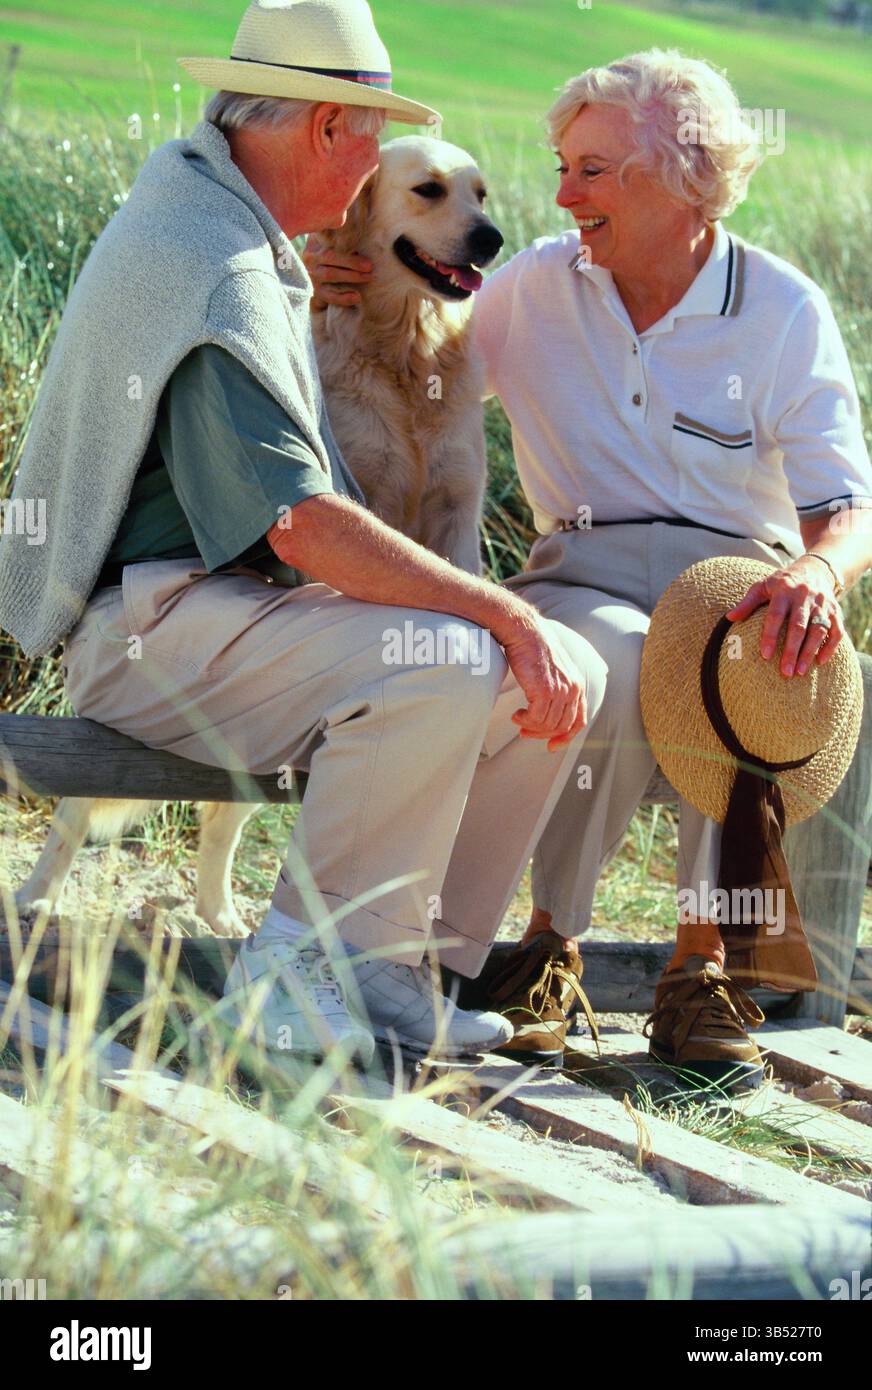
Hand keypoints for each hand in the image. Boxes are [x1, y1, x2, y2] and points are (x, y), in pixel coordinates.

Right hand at [303, 233, 373, 307]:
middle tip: (370, 267)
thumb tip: (357, 224)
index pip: (330, 247)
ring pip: (331, 276)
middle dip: (352, 264)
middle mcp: (310, 260)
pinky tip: (357, 297)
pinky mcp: (316, 291)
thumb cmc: (326, 247)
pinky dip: (343, 298)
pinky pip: (329, 296)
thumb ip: (337, 234)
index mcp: (314, 245)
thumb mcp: (326, 237)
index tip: (364, 251)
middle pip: (331, 259)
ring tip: (367, 278)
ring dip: (351, 277)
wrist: (310, 265)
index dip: (347, 252)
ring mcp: (312, 276)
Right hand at [501, 620, 587, 750]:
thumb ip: (558, 689)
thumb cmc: (534, 649)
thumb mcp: (554, 670)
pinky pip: (535, 719)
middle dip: (542, 734)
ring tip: (518, 719)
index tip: (551, 746)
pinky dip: (524, 721)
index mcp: (577, 685)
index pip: (579, 721)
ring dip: (530, 726)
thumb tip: (548, 713)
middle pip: (562, 726)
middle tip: (525, 733)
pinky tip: (516, 714)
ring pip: (547, 724)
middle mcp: (573, 689)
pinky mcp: (544, 691)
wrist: (525, 632)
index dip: (566, 737)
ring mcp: (560, 691)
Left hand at [725, 556, 844, 676]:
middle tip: (785, 672)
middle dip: (791, 650)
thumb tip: (730, 618)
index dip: (770, 635)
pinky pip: (837, 630)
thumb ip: (747, 602)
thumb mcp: (763, 586)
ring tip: (800, 672)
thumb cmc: (782, 582)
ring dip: (809, 652)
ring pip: (819, 630)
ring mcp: (823, 604)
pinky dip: (831, 646)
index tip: (765, 655)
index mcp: (784, 590)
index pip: (776, 615)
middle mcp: (805, 596)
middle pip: (799, 626)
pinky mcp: (836, 611)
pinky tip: (821, 661)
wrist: (815, 570)